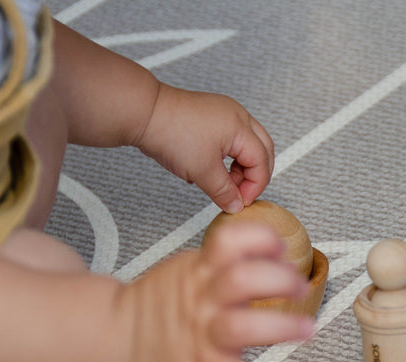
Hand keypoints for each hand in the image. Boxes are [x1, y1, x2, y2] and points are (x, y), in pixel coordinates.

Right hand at [121, 219, 313, 361]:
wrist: (116, 337)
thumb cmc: (161, 304)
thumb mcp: (189, 268)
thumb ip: (227, 261)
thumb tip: (276, 254)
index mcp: (201, 270)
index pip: (229, 241)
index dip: (260, 240)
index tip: (281, 248)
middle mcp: (202, 298)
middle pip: (243, 280)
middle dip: (281, 280)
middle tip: (301, 287)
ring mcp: (201, 334)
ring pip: (241, 327)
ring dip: (281, 327)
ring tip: (306, 329)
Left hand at [135, 84, 273, 213]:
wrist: (142, 112)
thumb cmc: (171, 133)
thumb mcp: (202, 171)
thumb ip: (224, 192)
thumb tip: (235, 205)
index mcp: (240, 126)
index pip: (262, 161)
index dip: (255, 186)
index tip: (240, 201)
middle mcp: (237, 115)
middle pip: (262, 149)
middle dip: (255, 175)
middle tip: (240, 192)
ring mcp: (224, 112)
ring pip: (247, 144)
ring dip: (240, 167)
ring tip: (223, 182)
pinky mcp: (210, 114)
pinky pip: (230, 138)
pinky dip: (228, 156)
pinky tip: (211, 168)